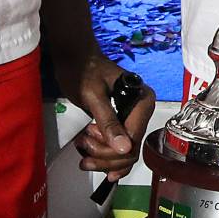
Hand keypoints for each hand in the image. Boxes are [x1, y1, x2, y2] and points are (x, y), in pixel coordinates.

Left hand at [52, 46, 154, 180]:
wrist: (75, 60)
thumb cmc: (84, 71)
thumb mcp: (94, 96)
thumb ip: (109, 121)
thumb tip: (125, 148)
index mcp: (143, 100)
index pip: (134, 138)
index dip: (112, 149)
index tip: (88, 142)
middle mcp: (142, 112)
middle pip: (130, 149)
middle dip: (105, 155)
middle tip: (82, 145)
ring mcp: (132, 120)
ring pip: (124, 154)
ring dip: (102, 158)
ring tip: (82, 145)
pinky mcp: (121, 125)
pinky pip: (119, 149)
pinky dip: (104, 157)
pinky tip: (90, 155)